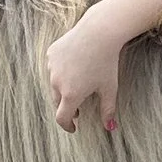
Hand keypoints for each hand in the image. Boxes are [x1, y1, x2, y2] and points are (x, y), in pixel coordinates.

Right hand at [43, 10, 121, 133]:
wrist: (99, 32)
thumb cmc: (107, 62)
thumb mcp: (109, 88)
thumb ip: (107, 110)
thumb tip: (110, 128)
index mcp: (71, 95)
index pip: (62, 118)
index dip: (67, 126)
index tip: (73, 127)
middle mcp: (57, 82)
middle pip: (57, 102)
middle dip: (67, 107)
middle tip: (78, 108)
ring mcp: (52, 67)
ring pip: (54, 84)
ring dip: (63, 88)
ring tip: (77, 84)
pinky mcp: (51, 54)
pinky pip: (53, 68)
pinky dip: (61, 71)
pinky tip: (74, 65)